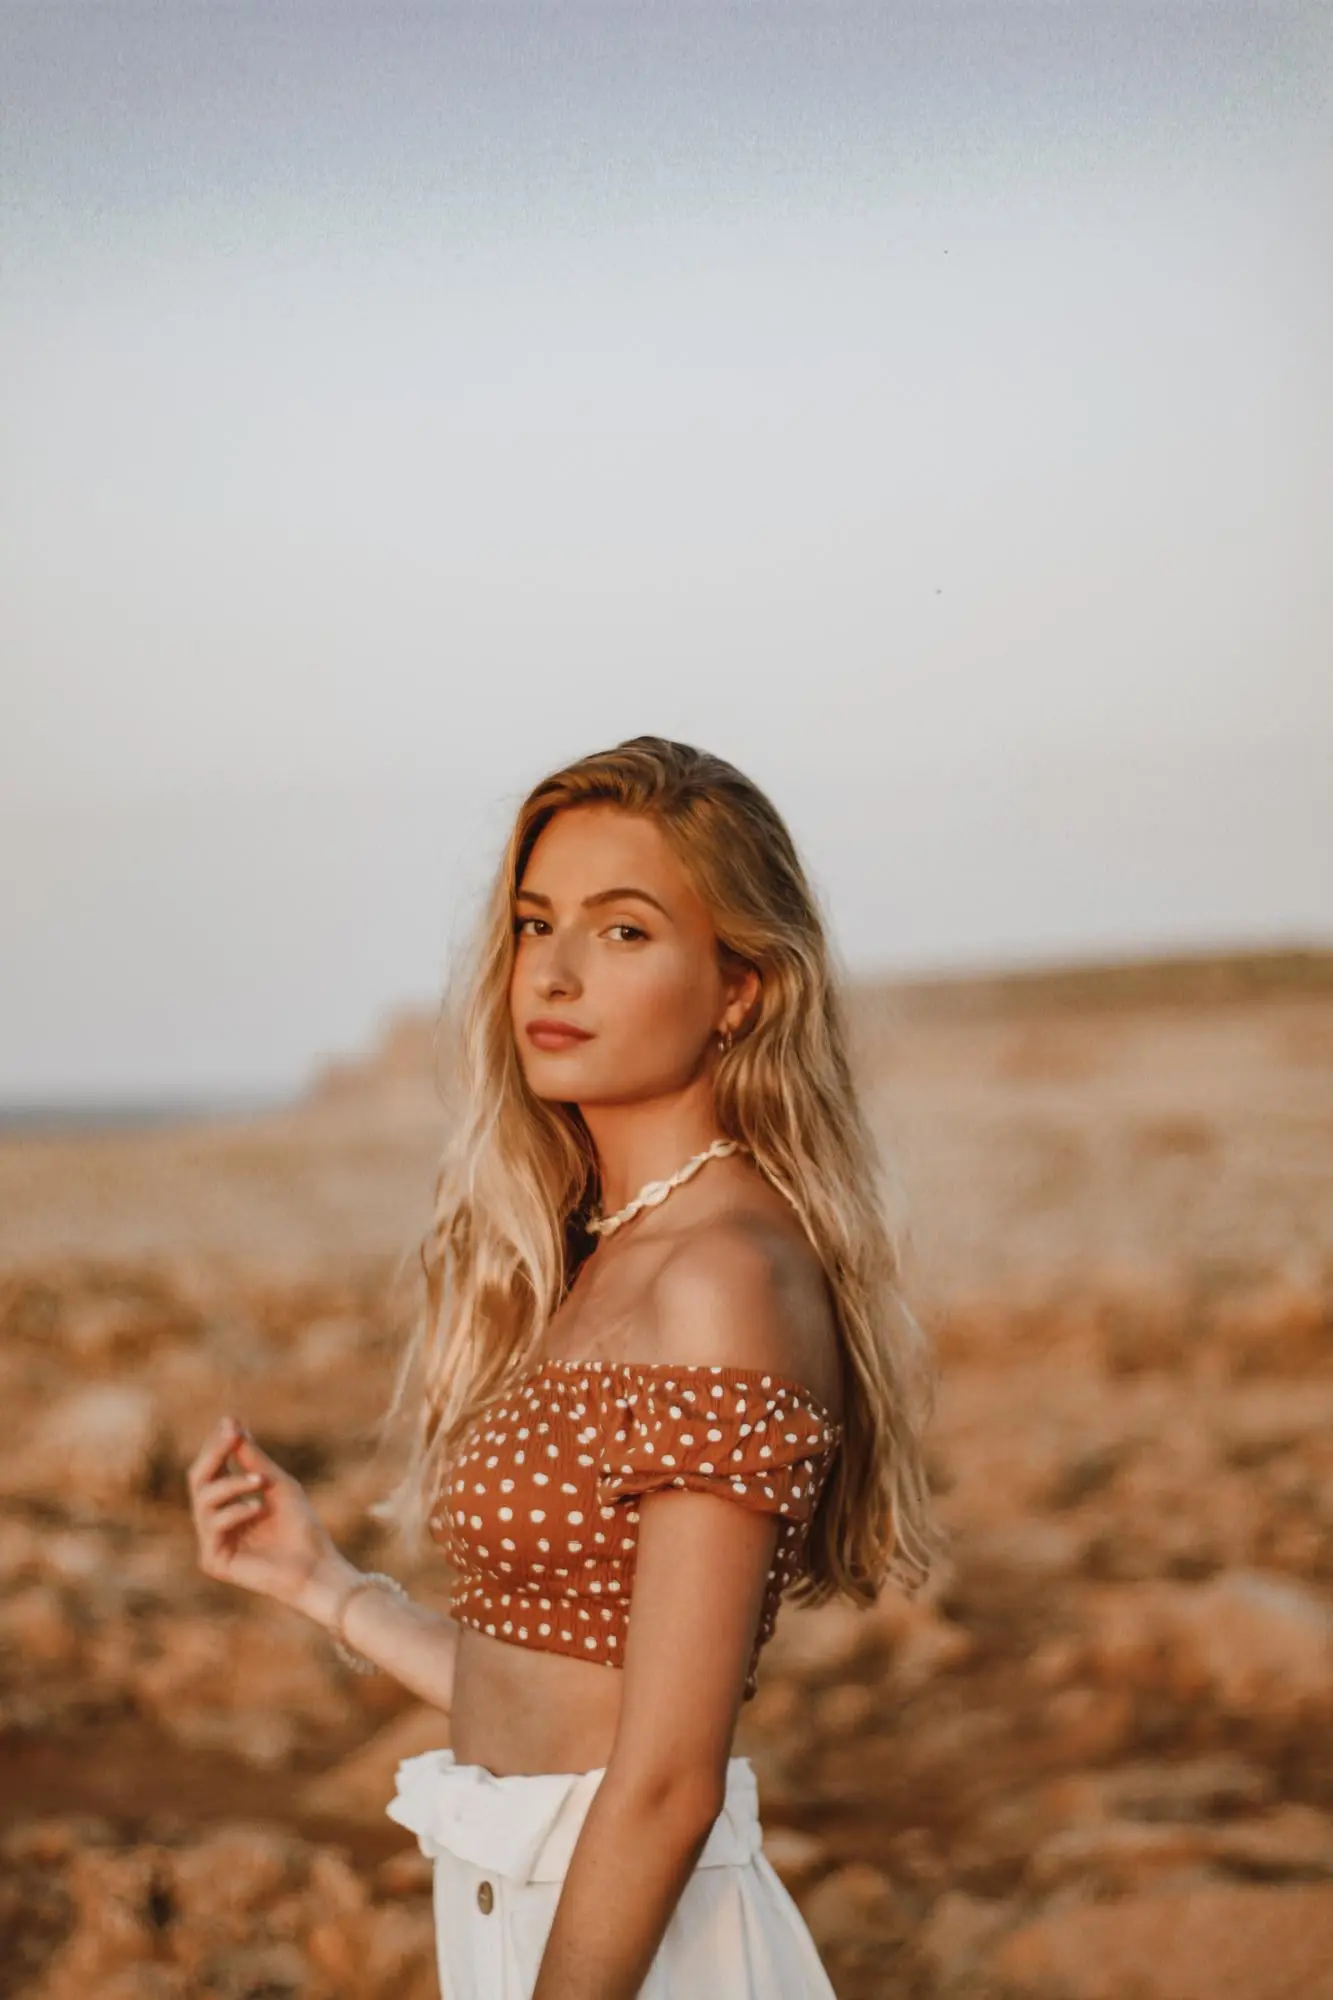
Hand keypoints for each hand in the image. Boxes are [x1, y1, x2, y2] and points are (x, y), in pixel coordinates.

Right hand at [187, 1415, 352, 1616]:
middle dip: (214, 1454)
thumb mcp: (276, 1483)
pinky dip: (236, 1511)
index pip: (211, 1468)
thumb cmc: (301, 1525)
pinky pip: (213, 1526)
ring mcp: (212, 1542)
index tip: (231, 1422)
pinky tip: (258, 1508)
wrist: (316, 1565)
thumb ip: (252, 1459)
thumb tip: (230, 1424)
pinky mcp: (213, 1561)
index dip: (217, 1445)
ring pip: (203, 1500)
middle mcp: (215, 1520)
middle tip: (232, 1435)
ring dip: (232, 1483)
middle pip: (198, 1480)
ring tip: (261, 1481)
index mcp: (228, 1501)